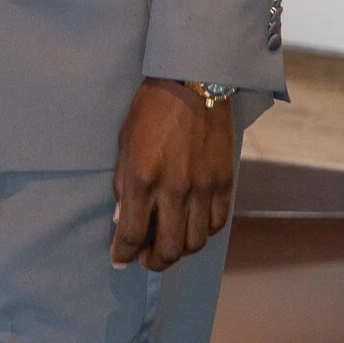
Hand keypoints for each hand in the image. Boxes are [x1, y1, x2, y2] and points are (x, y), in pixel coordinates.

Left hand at [110, 78, 233, 272]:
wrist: (192, 82)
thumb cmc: (151, 108)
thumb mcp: (125, 141)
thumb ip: (122, 182)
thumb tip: (121, 219)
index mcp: (143, 178)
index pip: (132, 233)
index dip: (123, 253)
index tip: (119, 259)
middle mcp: (174, 189)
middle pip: (168, 249)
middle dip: (153, 262)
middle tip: (145, 259)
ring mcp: (203, 188)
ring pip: (195, 243)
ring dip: (179, 252)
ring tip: (168, 245)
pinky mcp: (224, 183)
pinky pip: (216, 224)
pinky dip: (203, 233)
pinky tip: (192, 227)